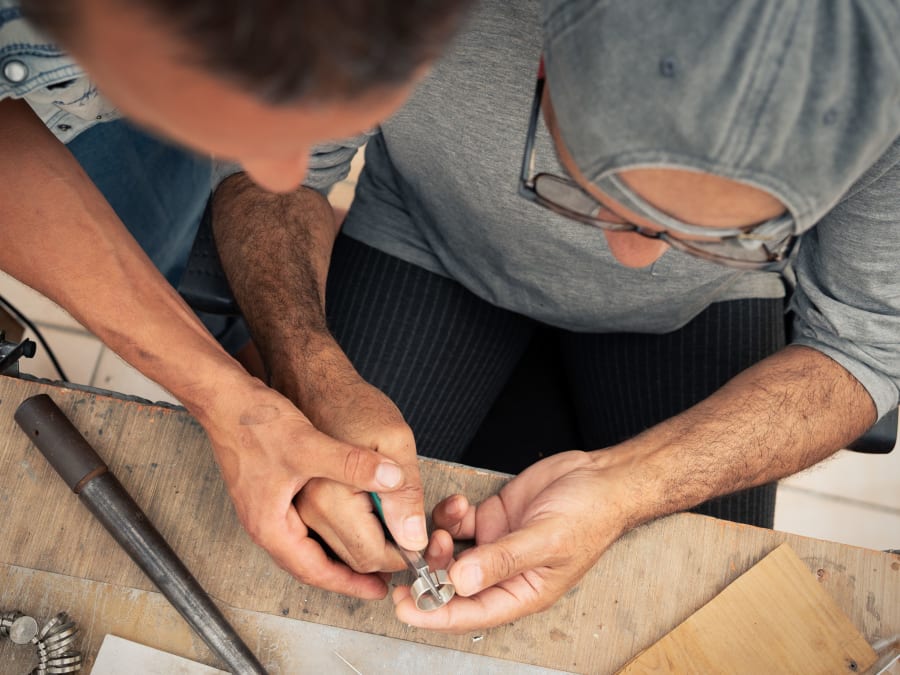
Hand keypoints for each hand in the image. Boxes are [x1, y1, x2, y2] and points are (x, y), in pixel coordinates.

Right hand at [201, 375, 421, 598]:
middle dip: (347, 574)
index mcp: (271, 526)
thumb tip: (392, 479)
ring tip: (369, 555)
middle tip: (381, 576)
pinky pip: (301, 527)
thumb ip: (352, 463)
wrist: (224, 398)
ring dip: (336, 555)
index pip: (315, 571)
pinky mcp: (269, 493)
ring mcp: (265, 510)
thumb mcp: (309, 444)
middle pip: (310, 566)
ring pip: (306, 547)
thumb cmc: (254, 423)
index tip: (378, 589)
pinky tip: (344, 523)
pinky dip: (326, 533)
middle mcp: (265, 525)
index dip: (350, 583)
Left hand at [391, 451, 625, 630]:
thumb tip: (461, 581)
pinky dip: (450, 515)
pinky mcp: (492, 518)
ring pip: (451, 552)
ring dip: (439, 540)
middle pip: (453, 585)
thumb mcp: (547, 541)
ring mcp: (496, 544)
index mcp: (522, 593)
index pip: (470, 614)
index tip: (404, 606)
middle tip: (416, 554)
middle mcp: (504, 573)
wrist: (602, 477)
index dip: (433, 613)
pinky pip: (458, 523)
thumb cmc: (590, 516)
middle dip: (431, 572)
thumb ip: (503, 561)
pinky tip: (459, 504)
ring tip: (445, 525)